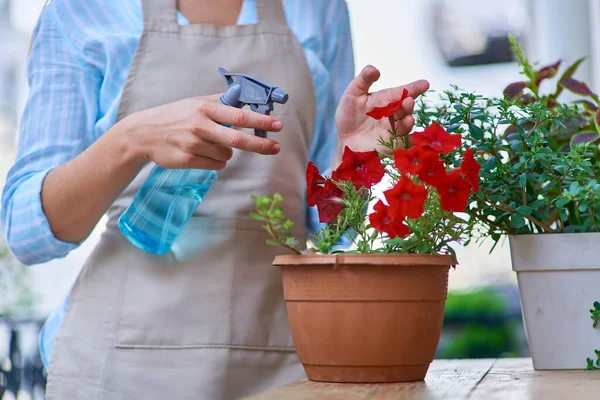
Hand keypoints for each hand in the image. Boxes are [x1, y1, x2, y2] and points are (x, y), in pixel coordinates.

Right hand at [122, 95, 282, 169]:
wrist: (143, 134)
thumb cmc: (173, 116)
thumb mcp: (195, 103)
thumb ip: (219, 101)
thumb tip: (244, 98)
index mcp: (205, 109)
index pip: (239, 115)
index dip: (261, 121)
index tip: (278, 125)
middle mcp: (200, 126)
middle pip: (238, 139)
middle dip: (261, 145)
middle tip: (276, 148)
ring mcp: (194, 144)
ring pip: (227, 154)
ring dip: (227, 151)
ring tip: (209, 144)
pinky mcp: (188, 160)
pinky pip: (216, 164)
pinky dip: (216, 161)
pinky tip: (202, 153)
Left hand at [335, 65, 429, 157]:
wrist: (343, 141)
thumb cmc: (349, 116)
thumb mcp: (352, 94)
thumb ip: (363, 80)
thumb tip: (375, 69)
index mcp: (386, 100)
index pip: (402, 92)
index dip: (414, 88)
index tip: (425, 84)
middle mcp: (393, 114)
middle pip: (405, 108)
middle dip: (409, 104)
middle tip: (408, 101)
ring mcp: (394, 130)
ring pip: (405, 125)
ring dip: (408, 121)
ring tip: (408, 118)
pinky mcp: (392, 145)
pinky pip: (403, 143)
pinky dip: (409, 140)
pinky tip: (412, 138)